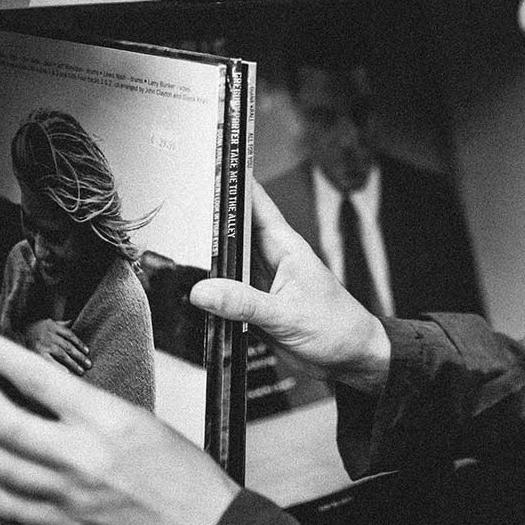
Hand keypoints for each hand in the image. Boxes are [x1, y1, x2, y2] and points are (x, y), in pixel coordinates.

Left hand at [0, 327, 240, 524]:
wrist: (203, 523)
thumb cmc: (185, 472)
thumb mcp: (142, 419)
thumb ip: (90, 407)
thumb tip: (42, 389)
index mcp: (108, 421)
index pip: (36, 377)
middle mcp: (82, 456)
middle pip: (3, 420)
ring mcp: (67, 492)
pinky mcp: (62, 522)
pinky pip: (4, 501)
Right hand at [21, 319, 90, 374]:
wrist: (15, 330)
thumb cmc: (34, 329)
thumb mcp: (47, 323)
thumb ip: (60, 324)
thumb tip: (72, 321)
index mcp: (54, 326)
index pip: (71, 335)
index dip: (80, 344)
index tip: (87, 352)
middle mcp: (50, 335)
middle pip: (69, 346)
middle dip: (80, 356)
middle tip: (89, 364)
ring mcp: (44, 344)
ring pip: (63, 354)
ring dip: (73, 363)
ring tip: (81, 371)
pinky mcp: (37, 352)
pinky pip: (50, 361)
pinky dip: (59, 367)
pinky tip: (66, 373)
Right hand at [190, 181, 389, 393]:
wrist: (349, 357)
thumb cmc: (337, 327)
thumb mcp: (287, 314)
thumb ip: (244, 303)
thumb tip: (204, 291)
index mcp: (285, 247)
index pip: (255, 203)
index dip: (232, 182)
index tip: (207, 167)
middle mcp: (271, 259)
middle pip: (232, 230)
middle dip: (207, 219)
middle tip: (175, 209)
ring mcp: (261, 281)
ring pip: (226, 261)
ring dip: (206, 257)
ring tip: (174, 248)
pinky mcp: (255, 305)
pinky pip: (226, 291)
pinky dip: (211, 290)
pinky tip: (192, 289)